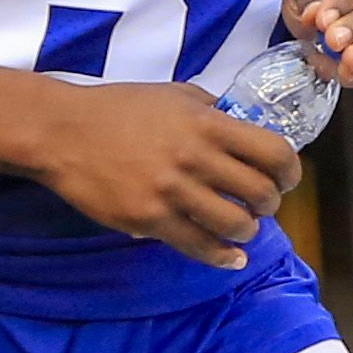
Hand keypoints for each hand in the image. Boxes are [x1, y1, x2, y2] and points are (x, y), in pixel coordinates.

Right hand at [26, 77, 298, 264]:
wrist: (63, 132)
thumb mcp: (175, 94)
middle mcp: (196, 157)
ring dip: (247, 230)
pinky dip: (222, 256)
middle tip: (261, 205)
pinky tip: (231, 258)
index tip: (286, 179)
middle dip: (269, 203)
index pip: (273, 152)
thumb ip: (212, 111)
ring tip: (241, 227)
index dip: (288, 172)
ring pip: (235, 224)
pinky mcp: (150, 218)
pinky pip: (199, 245)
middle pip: (260, 192)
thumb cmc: (119, 108)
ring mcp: (172, 190)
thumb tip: (244, 127)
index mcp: (208, 123)